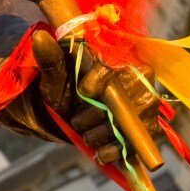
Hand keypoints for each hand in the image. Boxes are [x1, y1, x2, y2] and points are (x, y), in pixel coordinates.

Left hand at [29, 33, 158, 165]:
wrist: (74, 108)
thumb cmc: (66, 85)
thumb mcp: (55, 74)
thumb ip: (50, 58)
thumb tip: (39, 37)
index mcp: (119, 55)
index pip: (114, 68)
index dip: (96, 83)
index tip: (82, 92)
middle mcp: (141, 77)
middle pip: (123, 102)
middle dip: (96, 116)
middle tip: (78, 120)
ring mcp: (148, 104)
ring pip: (129, 126)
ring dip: (101, 135)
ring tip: (86, 134)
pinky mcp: (150, 128)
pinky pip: (138, 144)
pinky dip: (115, 152)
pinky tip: (99, 153)